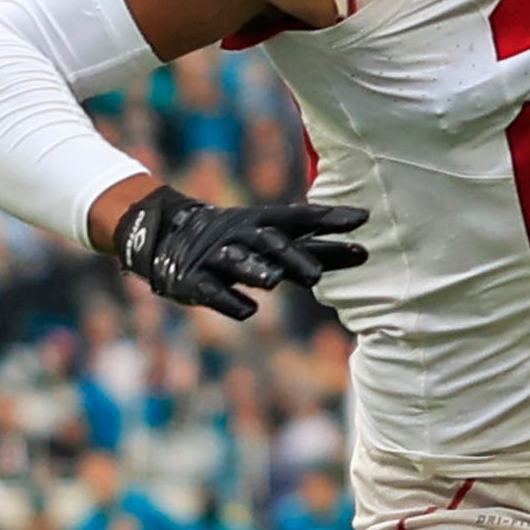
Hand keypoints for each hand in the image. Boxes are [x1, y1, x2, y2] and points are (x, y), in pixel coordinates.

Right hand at [104, 181, 367, 319]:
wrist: (165, 234)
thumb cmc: (235, 242)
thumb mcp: (271, 240)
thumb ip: (312, 249)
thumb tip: (362, 253)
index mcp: (262, 222)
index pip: (301, 218)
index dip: (330, 219)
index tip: (363, 219)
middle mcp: (241, 235)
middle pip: (272, 243)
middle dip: (295, 256)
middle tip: (318, 274)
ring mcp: (216, 258)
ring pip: (239, 263)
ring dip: (257, 270)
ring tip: (274, 281)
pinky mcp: (194, 280)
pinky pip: (213, 291)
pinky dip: (230, 300)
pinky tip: (249, 311)